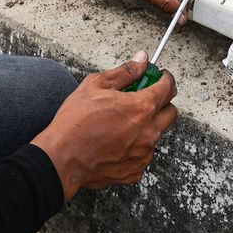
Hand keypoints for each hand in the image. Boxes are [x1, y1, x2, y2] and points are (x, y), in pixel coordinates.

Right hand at [31, 52, 177, 199]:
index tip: (161, 77)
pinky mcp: (135, 171)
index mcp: (141, 108)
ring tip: (122, 123)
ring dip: (147, 126)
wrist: (61, 158)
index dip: (165, 79)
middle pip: (170, 113)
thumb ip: (125, 72)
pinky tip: (117, 142)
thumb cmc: (75, 122)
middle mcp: (148, 132)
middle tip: (145, 98)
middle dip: (162, 102)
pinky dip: (135, 147)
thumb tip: (140, 61)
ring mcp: (143, 154)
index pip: (168, 89)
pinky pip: (143, 155)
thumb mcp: (96, 85)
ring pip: (156, 135)